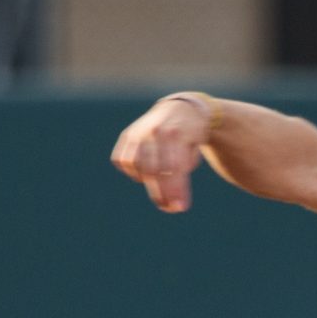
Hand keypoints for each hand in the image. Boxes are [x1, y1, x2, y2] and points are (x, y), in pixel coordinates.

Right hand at [110, 95, 215, 213]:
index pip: (172, 167)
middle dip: (161, 193)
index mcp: (176, 133)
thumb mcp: (193, 152)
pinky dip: (132, 171)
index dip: (175, 190)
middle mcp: (154, 131)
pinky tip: (145, 171)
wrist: (181, 110)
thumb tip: (171, 204)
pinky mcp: (127, 136)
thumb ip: (182, 174)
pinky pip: (122, 160)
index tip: (180, 207)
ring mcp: (138, 132)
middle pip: (153, 169)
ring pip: (135, 164)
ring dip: (146, 181)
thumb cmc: (190, 139)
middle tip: (169, 207)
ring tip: (160, 185)